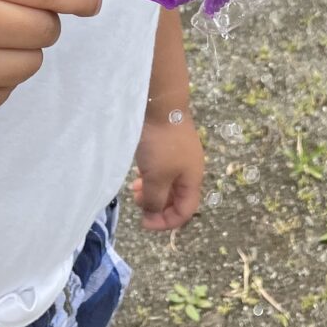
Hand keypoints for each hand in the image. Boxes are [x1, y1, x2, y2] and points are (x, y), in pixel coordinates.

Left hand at [132, 113, 203, 231]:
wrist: (161, 104)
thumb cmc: (160, 144)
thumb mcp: (156, 177)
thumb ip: (156, 199)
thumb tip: (154, 212)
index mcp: (192, 179)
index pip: (186, 211)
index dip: (166, 222)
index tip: (143, 222)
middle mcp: (189, 169)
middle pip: (177, 198)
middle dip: (157, 206)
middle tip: (137, 202)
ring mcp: (179, 155)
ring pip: (168, 183)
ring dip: (152, 191)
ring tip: (134, 189)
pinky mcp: (169, 144)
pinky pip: (161, 169)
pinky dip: (150, 176)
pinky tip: (137, 173)